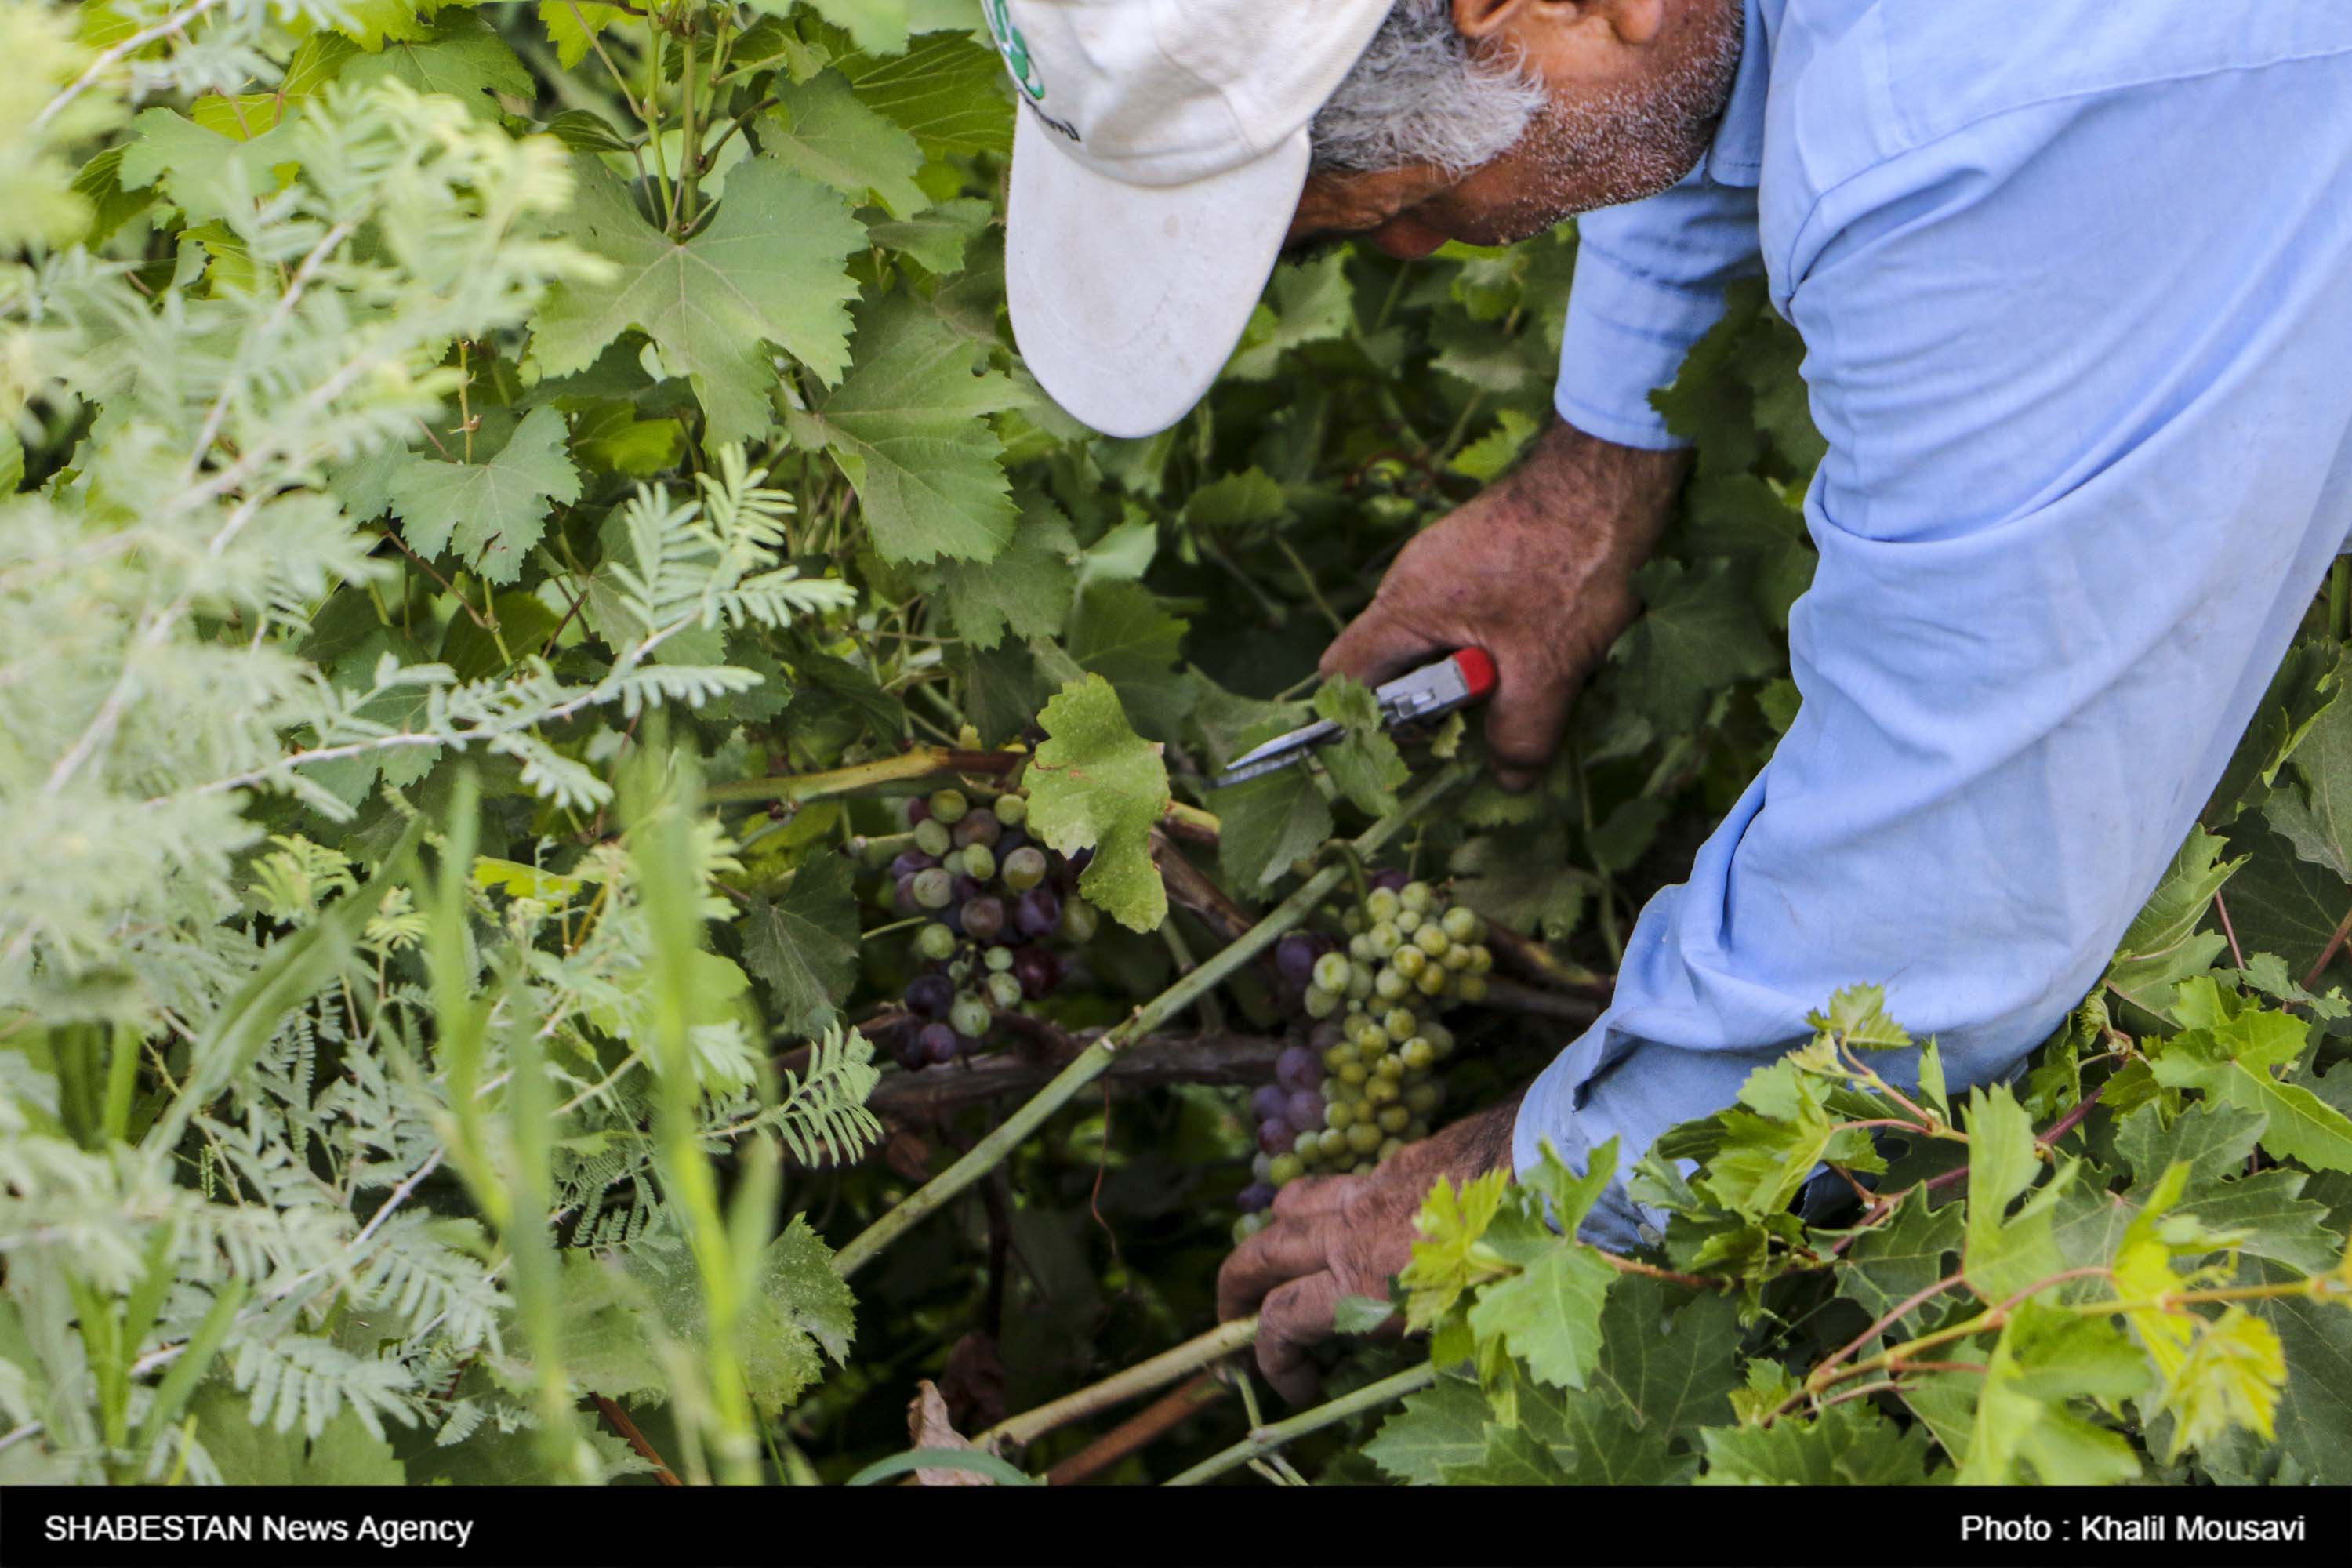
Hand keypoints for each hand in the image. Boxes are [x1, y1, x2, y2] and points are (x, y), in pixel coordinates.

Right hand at [1216, 1094, 1521, 1403]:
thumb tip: (1378, 1333)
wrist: (1546, 1181)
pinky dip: (1335, 1204)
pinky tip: (1360, 1220)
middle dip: (1235, 1289)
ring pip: (1292, 1203)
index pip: (1280, 1322)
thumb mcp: (1455, 1323)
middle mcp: (1348, 1232)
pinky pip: (1346, 1180)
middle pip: (1259, 1255)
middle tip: (1233, 1316)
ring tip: (1279, 1254)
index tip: (1297, 1385)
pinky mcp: (1396, 1161)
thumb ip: (1402, 1326)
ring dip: (1275, 1232)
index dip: (1272, 1360)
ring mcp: (1368, 1190)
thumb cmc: (1516, 1265)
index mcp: (1359, 1283)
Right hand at [1322, 423, 1687, 789]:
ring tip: (1526, 682)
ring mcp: (1444, 559)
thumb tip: (1509, 780)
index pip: (1342, 675)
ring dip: (1472, 672)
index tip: (1421, 742)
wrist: (1614, 473)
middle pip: (1390, 661)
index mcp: (1406, 604)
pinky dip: (1492, 641)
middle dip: (1434, 702)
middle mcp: (1412, 578)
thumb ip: (1521, 734)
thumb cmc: (1573, 565)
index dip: (1367, 720)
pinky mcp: (1479, 550)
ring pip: (1433, 638)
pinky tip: (1543, 644)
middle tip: (1486, 721)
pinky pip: (1464, 612)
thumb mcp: (1549, 668)